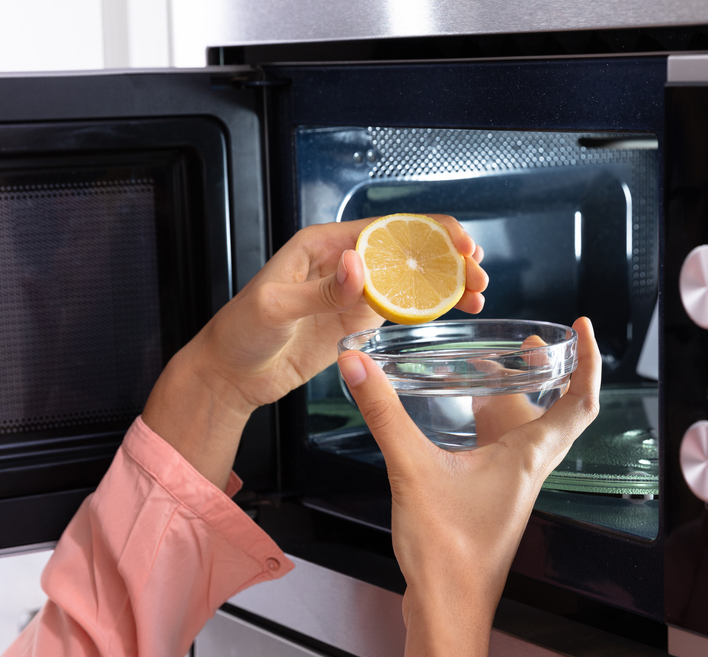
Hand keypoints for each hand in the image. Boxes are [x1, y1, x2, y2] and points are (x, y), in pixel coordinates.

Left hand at [143, 217, 486, 487]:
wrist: (230, 376)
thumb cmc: (240, 333)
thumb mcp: (276, 308)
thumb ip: (321, 290)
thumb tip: (359, 266)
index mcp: (322, 245)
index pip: (384, 229)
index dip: (427, 231)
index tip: (458, 241)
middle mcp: (342, 263)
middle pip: (405, 251)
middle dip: (446, 258)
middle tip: (477, 274)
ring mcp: (351, 293)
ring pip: (409, 279)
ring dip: (444, 284)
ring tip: (477, 294)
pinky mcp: (354, 321)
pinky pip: (399, 308)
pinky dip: (428, 308)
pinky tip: (453, 311)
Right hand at [337, 317, 600, 656]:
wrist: (446, 612)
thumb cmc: (447, 553)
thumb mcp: (410, 469)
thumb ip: (384, 414)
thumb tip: (357, 365)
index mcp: (528, 459)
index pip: (580, 403)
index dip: (590, 362)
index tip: (583, 328)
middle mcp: (526, 472)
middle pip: (555, 413)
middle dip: (548, 374)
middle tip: (530, 345)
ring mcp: (508, 489)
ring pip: (523, 433)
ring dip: (513, 399)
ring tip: (487, 370)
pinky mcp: (486, 502)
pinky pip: (497, 452)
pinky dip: (485, 427)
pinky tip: (455, 422)